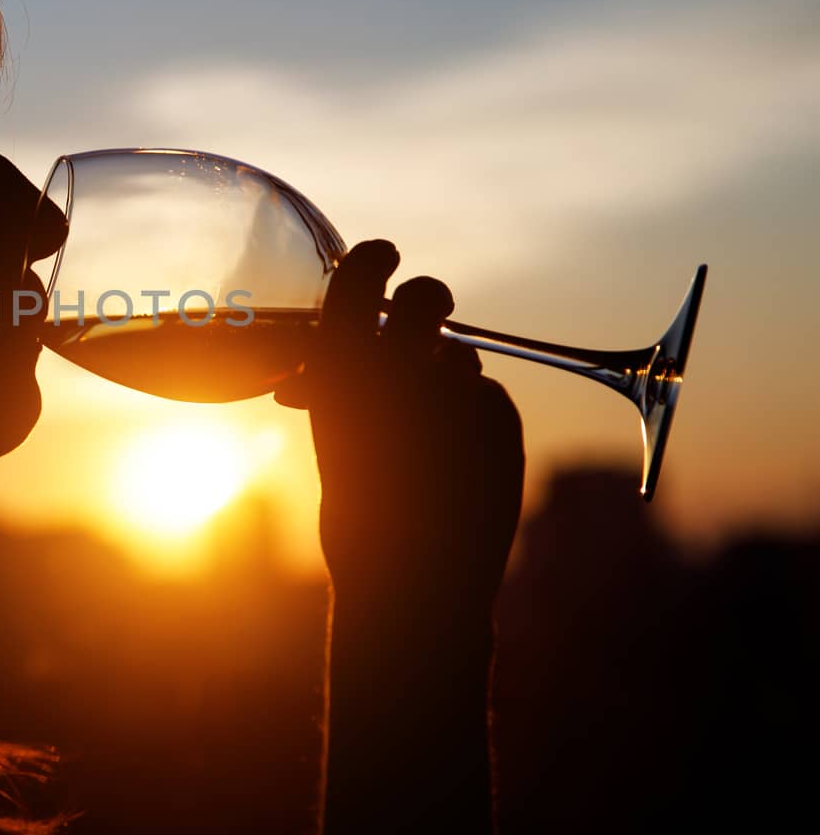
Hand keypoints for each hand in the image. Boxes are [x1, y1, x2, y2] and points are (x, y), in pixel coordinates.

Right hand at [276, 240, 524, 619]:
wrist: (412, 579)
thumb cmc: (357, 511)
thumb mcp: (332, 438)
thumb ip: (343, 386)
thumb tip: (353, 356)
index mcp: (340, 366)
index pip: (360, 277)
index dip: (373, 259)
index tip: (384, 255)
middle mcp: (400, 364)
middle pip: (426, 297)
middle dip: (428, 300)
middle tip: (429, 316)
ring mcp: (456, 387)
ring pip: (459, 357)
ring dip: (447, 378)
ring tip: (427, 438)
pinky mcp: (502, 415)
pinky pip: (488, 398)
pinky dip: (475, 421)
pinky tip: (457, 465)